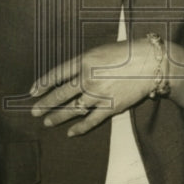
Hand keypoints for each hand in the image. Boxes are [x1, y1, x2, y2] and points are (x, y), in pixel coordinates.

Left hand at [29, 41, 156, 136]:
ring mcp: (98, 94)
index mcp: (85, 60)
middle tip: (33, 111)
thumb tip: (71, 76)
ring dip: (58, 117)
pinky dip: (79, 128)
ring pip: (72, 109)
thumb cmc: (128, 52)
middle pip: (61, 94)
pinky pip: (91, 121)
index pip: (57, 74)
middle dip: (45, 104)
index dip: (43, 83)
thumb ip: (85, 63)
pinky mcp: (110, 107)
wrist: (151, 63)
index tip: (32, 91)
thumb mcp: (101, 51)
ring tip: (47, 122)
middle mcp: (88, 78)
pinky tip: (70, 133)